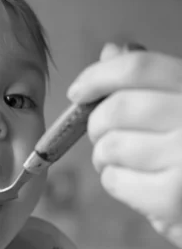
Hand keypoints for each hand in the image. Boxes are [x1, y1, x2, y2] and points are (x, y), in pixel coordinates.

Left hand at [67, 43, 181, 248]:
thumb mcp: (181, 106)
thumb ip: (152, 80)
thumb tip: (111, 51)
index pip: (138, 68)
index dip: (98, 76)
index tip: (77, 92)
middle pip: (116, 110)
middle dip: (96, 124)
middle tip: (103, 136)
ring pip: (110, 146)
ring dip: (104, 155)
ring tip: (122, 161)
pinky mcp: (171, 197)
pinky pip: (115, 179)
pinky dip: (113, 180)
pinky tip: (134, 181)